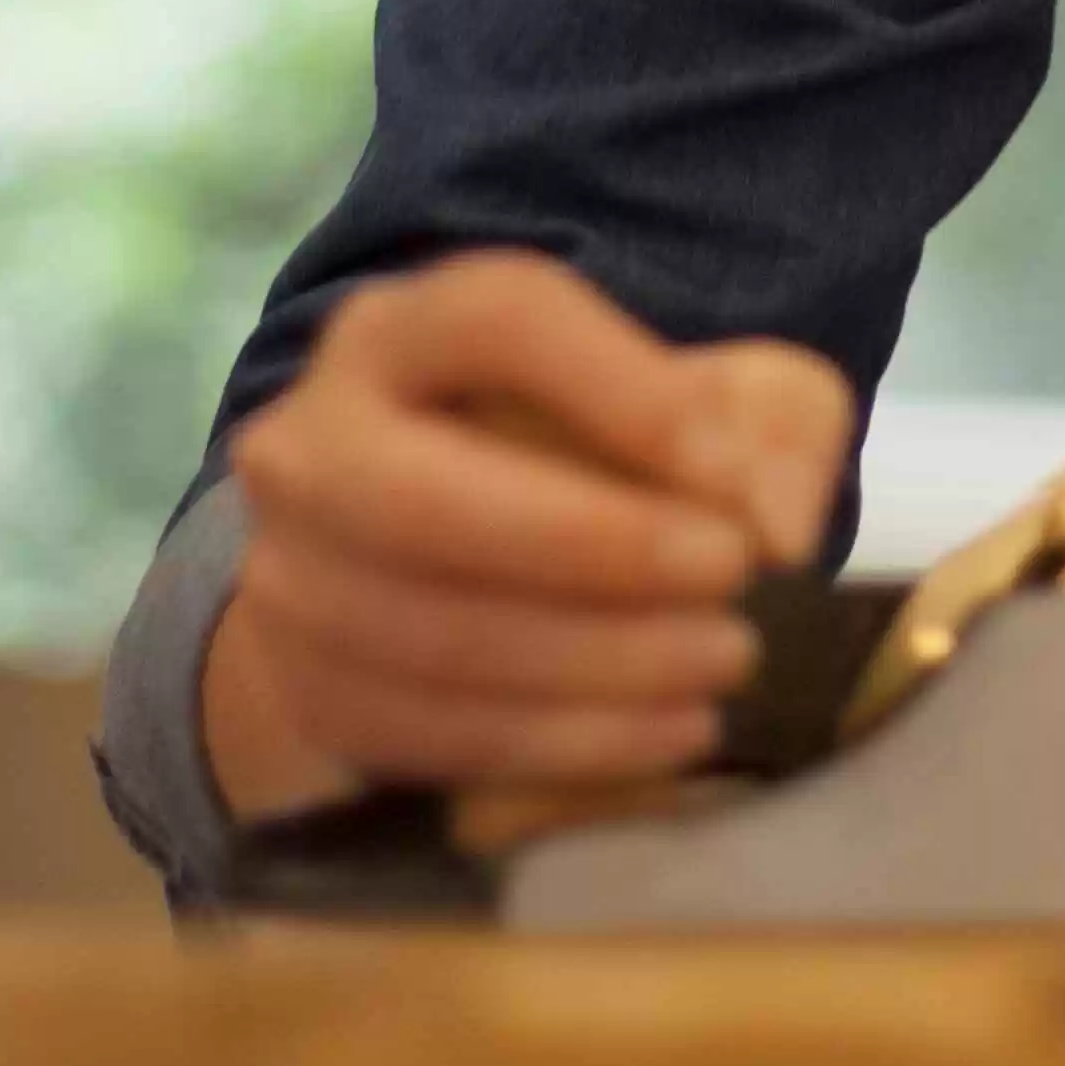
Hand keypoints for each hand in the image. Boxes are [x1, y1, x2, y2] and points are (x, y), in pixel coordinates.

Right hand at [201, 254, 856, 822]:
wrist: (470, 567)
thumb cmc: (606, 456)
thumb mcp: (714, 404)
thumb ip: (772, 429)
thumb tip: (774, 524)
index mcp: (409, 327)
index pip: (496, 320)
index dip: (622, 392)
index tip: (734, 479)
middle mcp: (313, 437)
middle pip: (426, 493)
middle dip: (595, 548)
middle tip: (730, 578)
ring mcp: (290, 571)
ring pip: (426, 630)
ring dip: (594, 662)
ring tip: (723, 663)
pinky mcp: (306, 688)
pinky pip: (423, 731)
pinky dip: (559, 745)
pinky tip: (667, 733)